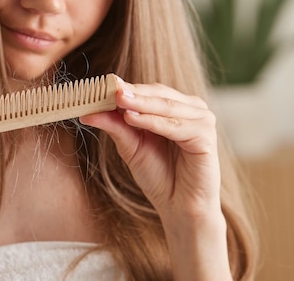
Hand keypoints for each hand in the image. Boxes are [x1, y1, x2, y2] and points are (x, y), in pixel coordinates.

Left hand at [80, 77, 220, 218]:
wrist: (180, 207)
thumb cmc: (159, 176)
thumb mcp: (130, 146)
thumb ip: (114, 126)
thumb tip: (87, 112)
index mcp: (175, 106)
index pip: (147, 90)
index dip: (123, 87)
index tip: (97, 85)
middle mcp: (191, 108)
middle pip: (157, 93)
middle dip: (130, 92)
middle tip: (108, 88)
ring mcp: (202, 120)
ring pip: (165, 106)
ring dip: (140, 103)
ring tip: (117, 100)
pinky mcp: (206, 137)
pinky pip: (175, 126)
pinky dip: (153, 121)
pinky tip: (132, 119)